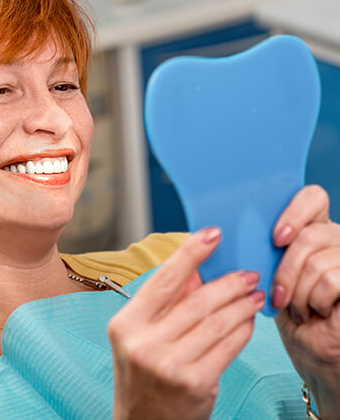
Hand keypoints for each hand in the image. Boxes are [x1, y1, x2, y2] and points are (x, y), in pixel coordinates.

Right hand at [108, 228, 263, 419]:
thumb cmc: (142, 374)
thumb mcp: (141, 334)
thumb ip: (166, 302)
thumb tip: (199, 271)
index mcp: (126, 323)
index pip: (163, 280)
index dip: (190, 253)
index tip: (212, 234)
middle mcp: (144, 343)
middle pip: (196, 301)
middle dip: (228, 283)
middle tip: (247, 273)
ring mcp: (170, 365)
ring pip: (217, 322)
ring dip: (241, 305)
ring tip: (254, 295)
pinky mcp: (196, 384)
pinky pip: (228, 347)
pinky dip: (243, 330)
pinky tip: (248, 321)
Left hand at [272, 185, 339, 418]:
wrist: (311, 349)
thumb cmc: (286, 308)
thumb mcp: (268, 270)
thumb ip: (258, 244)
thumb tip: (218, 228)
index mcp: (313, 226)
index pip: (312, 196)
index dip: (295, 212)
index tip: (275, 238)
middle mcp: (336, 238)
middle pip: (310, 235)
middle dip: (286, 270)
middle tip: (278, 294)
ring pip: (318, 261)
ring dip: (299, 292)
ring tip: (297, 306)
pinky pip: (332, 281)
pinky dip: (316, 302)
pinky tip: (314, 312)